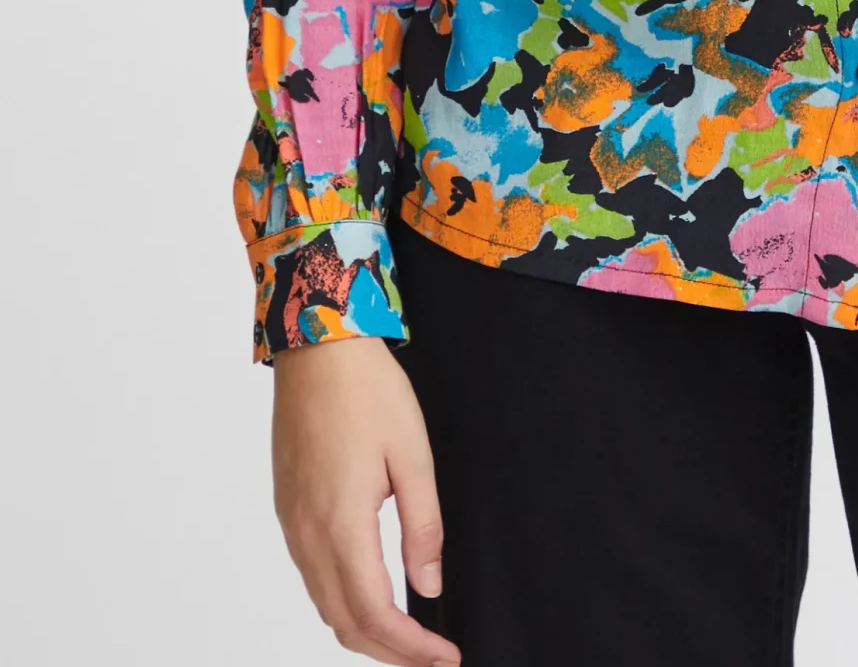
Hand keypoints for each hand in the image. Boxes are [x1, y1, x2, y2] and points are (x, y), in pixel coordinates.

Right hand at [271, 335, 459, 665]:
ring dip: (365, 631)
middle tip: (431, 659)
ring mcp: (292, 525)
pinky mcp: (288, 510)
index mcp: (340, 524)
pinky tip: (371, 596)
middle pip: (344, 623)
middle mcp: (307, 535)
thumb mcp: (413, 455)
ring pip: (325, 605)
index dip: (411, 648)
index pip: (375, 614)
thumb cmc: (368, 392)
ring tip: (408, 637)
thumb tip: (429, 587)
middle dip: (389, 653)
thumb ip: (423, 527)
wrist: (318, 347)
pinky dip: (343, 603)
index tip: (445, 658)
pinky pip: (313, 578)